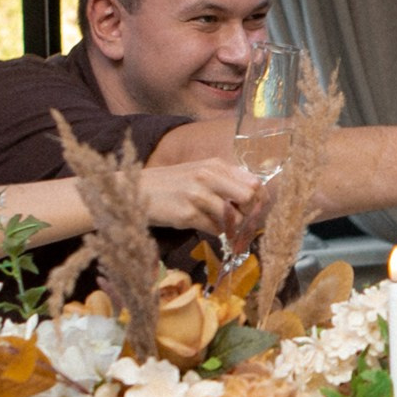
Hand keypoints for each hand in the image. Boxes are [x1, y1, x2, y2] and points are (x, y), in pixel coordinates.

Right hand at [139, 158, 261, 236]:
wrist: (137, 189)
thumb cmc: (172, 183)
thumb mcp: (199, 172)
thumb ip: (225, 180)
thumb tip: (254, 196)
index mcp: (215, 165)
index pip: (254, 182)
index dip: (260, 199)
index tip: (255, 210)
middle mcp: (208, 176)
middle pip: (249, 198)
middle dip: (249, 214)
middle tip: (242, 221)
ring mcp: (197, 195)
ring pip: (234, 218)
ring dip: (231, 227)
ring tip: (221, 226)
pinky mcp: (187, 214)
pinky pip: (214, 229)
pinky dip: (214, 232)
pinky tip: (204, 226)